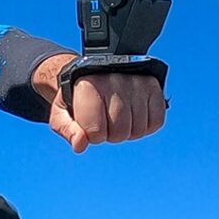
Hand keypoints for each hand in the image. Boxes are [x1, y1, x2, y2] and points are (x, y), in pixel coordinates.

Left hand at [49, 73, 166, 152]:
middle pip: (119, 132)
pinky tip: (133, 116)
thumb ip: (67, 130)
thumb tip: (80, 145)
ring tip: (118, 117)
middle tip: (105, 122)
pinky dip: (145, 126)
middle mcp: (113, 80)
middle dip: (110, 135)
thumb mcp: (62, 112)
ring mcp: (136, 81)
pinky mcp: (152, 85)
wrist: (95, 73)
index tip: (89, 124)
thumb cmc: (77, 97)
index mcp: (87, 86)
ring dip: (128, 131)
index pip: (95, 132)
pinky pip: (156, 121)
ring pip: (138, 129)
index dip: (92, 135)